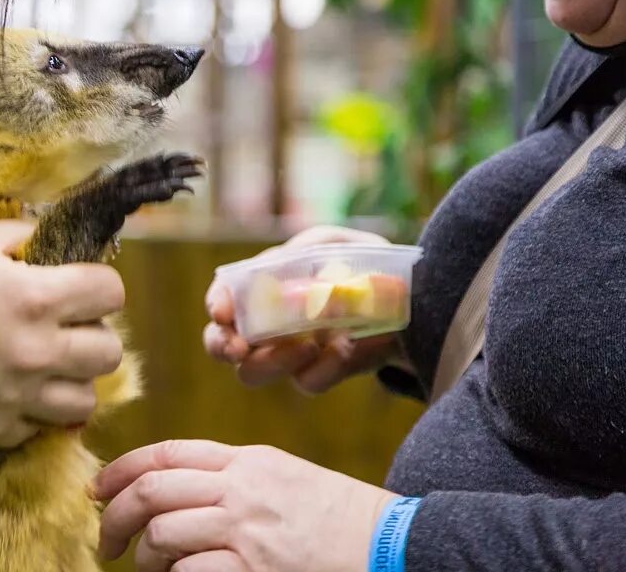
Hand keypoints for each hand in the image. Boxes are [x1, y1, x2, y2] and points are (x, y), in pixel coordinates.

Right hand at [0, 219, 124, 447]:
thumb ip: (24, 232)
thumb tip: (54, 235)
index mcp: (37, 298)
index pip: (112, 293)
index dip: (100, 287)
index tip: (81, 288)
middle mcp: (38, 350)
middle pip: (109, 351)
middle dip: (92, 334)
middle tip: (64, 327)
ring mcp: (20, 396)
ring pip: (87, 400)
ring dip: (72, 379)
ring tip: (47, 365)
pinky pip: (42, 427)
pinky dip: (34, 410)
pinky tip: (13, 389)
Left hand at [95, 440, 395, 571]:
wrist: (392, 546)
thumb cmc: (339, 519)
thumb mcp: (283, 477)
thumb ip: (231, 477)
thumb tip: (172, 493)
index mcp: (246, 461)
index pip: (166, 453)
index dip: (120, 470)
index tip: (98, 490)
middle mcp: (241, 490)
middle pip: (152, 491)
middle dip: (114, 516)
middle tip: (105, 540)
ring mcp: (247, 532)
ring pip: (161, 534)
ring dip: (143, 557)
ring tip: (146, 568)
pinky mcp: (253, 571)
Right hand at [203, 226, 406, 393]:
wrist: (408, 296)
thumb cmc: (358, 261)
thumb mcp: (330, 243)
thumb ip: (301, 252)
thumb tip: (280, 279)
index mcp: (259, 286)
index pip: (223, 299)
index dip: (217, 305)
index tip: (223, 313)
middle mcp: (264, 322)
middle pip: (221, 345)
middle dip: (223, 346)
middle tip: (240, 348)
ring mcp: (288, 352)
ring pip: (253, 373)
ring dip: (273, 361)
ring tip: (307, 345)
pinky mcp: (318, 372)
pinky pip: (306, 381)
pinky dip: (323, 368)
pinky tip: (345, 347)